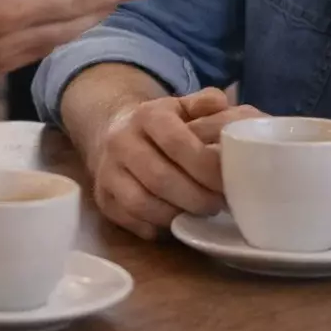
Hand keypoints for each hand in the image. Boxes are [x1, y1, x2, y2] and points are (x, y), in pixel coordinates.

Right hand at [90, 88, 264, 239]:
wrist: (114, 131)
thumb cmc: (163, 124)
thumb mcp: (184, 106)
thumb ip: (206, 103)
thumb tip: (222, 104)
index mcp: (146, 115)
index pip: (176, 142)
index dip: (205, 166)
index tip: (227, 179)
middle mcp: (120, 141)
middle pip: (160, 178)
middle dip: (196, 197)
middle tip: (219, 203)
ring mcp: (107, 171)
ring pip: (143, 203)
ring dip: (177, 214)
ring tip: (200, 214)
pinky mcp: (103, 198)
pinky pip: (131, 221)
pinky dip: (157, 227)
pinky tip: (176, 222)